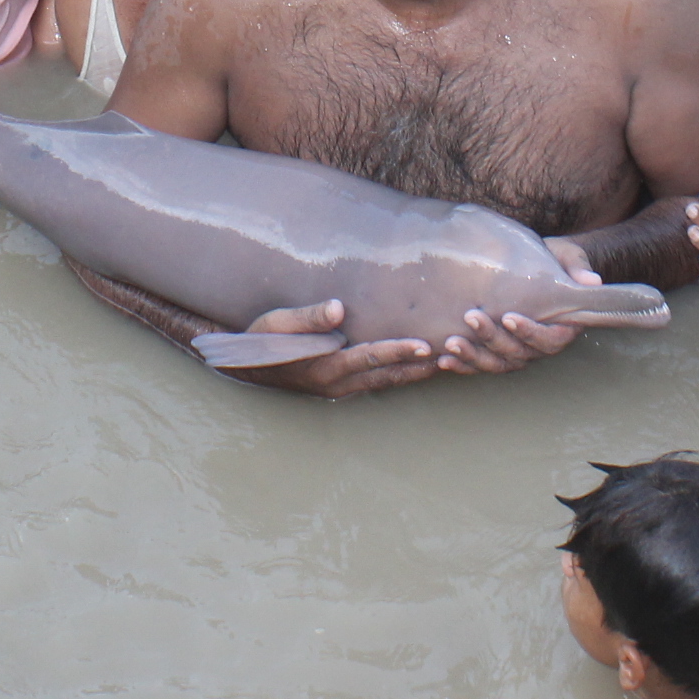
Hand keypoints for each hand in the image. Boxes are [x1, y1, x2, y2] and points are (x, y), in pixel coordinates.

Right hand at [220, 300, 443, 397]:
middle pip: (387, 375)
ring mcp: (339, 390)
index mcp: (324, 366)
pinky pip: (376, 383)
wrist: (245, 369)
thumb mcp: (279, 324)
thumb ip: (309, 318)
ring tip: (445, 363)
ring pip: (385, 383)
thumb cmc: (261, 341)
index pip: (369, 357)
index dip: (398, 351)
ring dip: (414, 374)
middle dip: (419, 367)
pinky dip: (399, 375)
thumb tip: (340, 309)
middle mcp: (337, 384)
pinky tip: (416, 367)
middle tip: (453, 357)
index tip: (426, 345)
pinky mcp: (340, 388)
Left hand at [436, 238, 596, 374]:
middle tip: (471, 316)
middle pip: (517, 353)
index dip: (530, 333)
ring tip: (451, 343)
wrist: (528, 263)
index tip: (509, 317)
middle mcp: (537, 346)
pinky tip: (443, 359)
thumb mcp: (568, 257)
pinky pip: (478, 365)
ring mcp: (514, 351)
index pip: (549, 340)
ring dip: (473, 356)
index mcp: (561, 327)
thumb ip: (577, 268)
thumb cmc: (552, 260)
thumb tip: (592, 282)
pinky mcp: (493, 351)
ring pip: (496, 363)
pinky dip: (462, 364)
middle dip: (493, 338)